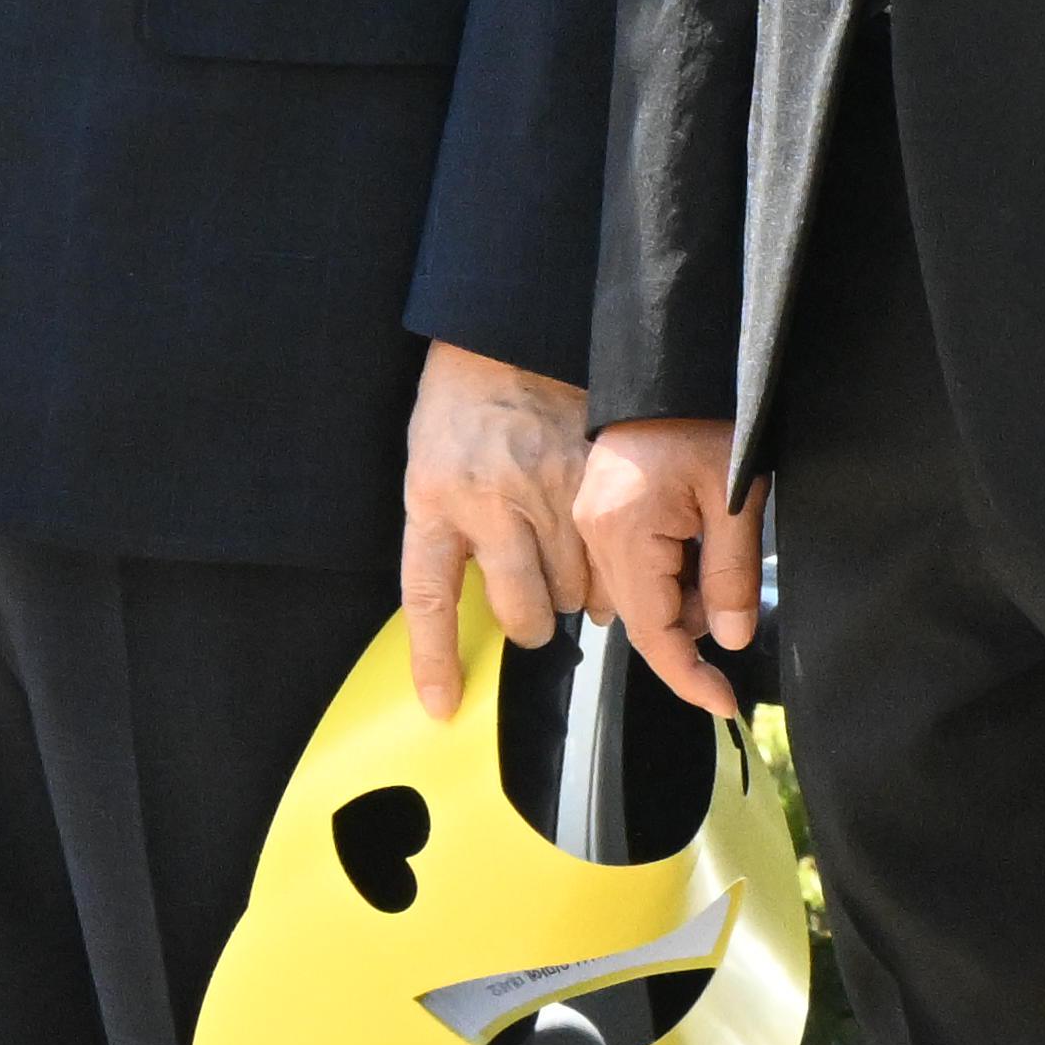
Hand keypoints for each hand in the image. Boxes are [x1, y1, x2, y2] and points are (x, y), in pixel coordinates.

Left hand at [392, 348, 593, 718]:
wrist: (508, 337)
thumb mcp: (428, 470)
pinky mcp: (591, 475)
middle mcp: (489, 501)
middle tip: (538, 608)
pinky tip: (608, 552)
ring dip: (578, 594)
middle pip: (522, 608)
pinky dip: (615, 566)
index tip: (444, 706)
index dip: (436, 661)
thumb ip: (447, 534)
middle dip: (535, 621)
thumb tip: (473, 601)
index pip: (430, 601)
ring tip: (573, 569)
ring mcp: (545, 489)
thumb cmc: (461, 410)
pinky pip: (613, 550)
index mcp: (436, 501)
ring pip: (575, 587)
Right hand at [570, 414, 764, 719]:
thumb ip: (732, 573)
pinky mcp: (594, 510)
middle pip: (641, 619)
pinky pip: (627, 566)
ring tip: (717, 541)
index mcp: (624, 533)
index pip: (653, 634)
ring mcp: (587, 522)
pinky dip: (666, 570)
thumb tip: (730, 639)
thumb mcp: (737, 496)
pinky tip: (696, 536)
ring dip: (679, 594)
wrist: (670, 360)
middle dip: (691, 621)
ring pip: (634, 596)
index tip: (725, 704)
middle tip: (734, 580)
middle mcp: (592, 534)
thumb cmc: (707, 418)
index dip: (689, 676)